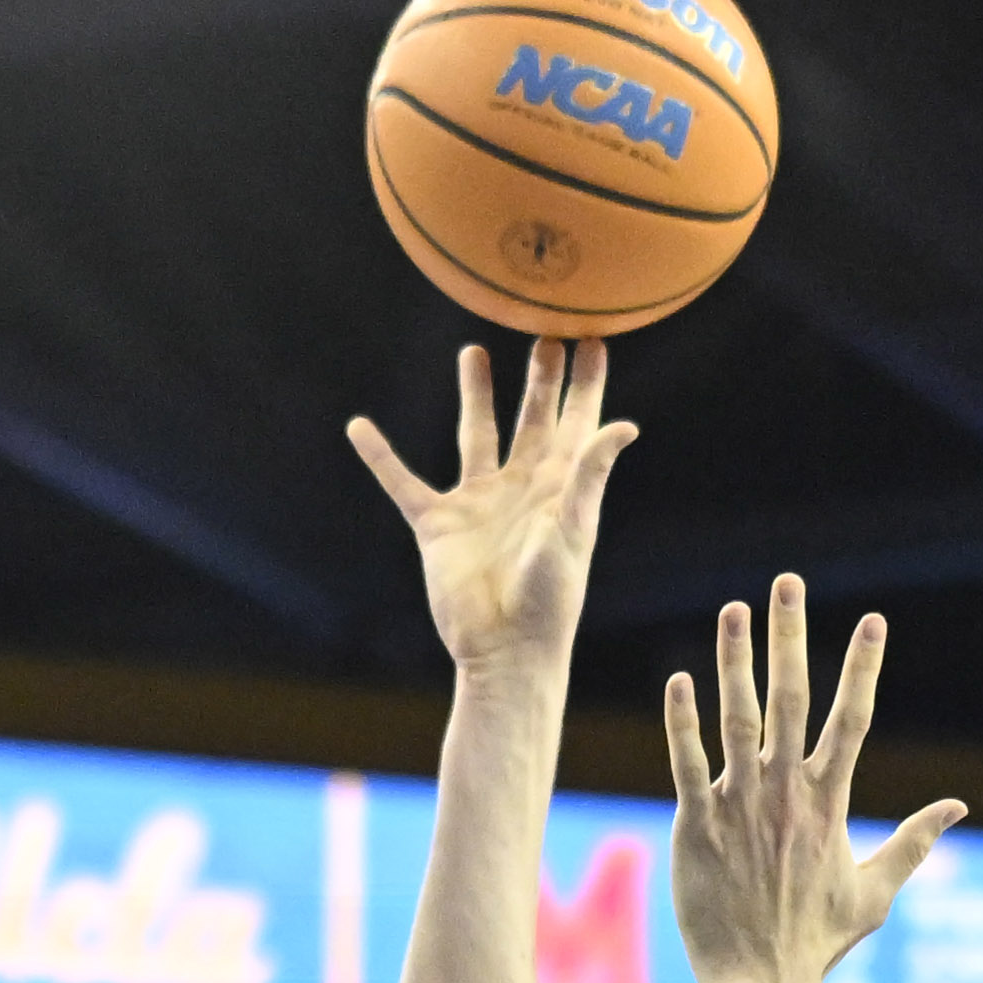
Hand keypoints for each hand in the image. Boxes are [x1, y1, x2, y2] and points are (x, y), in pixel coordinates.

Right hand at [349, 341, 636, 674]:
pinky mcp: (439, 525)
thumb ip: (589, 475)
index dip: (586, 384)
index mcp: (559, 489)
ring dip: (476, 395)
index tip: (594, 339)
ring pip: (474, 434)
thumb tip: (623, 425)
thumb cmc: (548, 601)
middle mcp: (521, 488)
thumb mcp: (571, 531)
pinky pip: (402, 482)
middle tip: (546, 330)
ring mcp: (479, 503)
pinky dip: (381, 457)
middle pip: (533, 418)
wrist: (504, 652)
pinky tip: (359, 427)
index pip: (578, 424)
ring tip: (474, 352)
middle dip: (541, 378)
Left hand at [666, 575, 964, 982]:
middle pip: (793, 699)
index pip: (853, 720)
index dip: (863, 667)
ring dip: (734, 660)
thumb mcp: (876, 892)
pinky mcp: (697, 824)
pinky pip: (686, 761)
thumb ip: (913, 841)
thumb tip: (958, 808)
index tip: (872, 620)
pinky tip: (679, 678)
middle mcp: (787, 793)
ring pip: (737, 717)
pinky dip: (682, 720)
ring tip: (732, 608)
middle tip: (787, 583)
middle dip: (791, 637)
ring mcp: (740, 805)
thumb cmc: (817, 943)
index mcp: (830, 803)